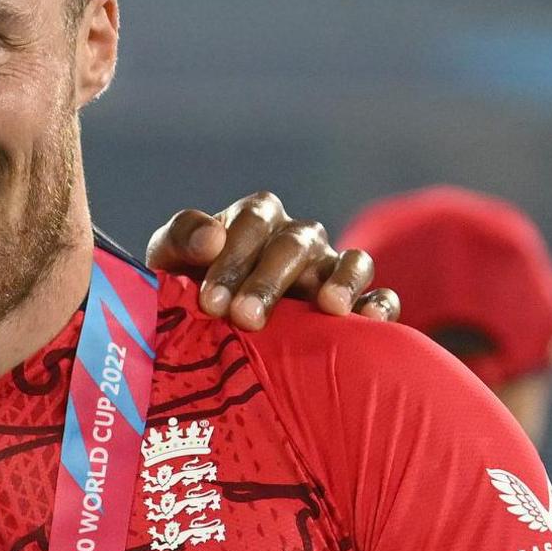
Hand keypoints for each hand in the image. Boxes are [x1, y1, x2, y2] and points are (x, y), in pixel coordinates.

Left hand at [147, 191, 400, 329]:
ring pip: (349, 260)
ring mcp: (331, 268)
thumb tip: (210, 236)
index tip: (210, 301)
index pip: (252, 221)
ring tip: (328, 306)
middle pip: (294, 244)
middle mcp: (298, 238)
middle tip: (244, 318)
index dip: (233, 257)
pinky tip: (368, 322)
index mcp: (255, 219)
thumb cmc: (189, 290)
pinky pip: (381, 295)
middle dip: (268, 281)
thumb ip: (180, 239)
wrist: (210, 331)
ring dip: (339, 281)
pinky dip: (379, 304)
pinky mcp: (357, 303)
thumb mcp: (170, 262)